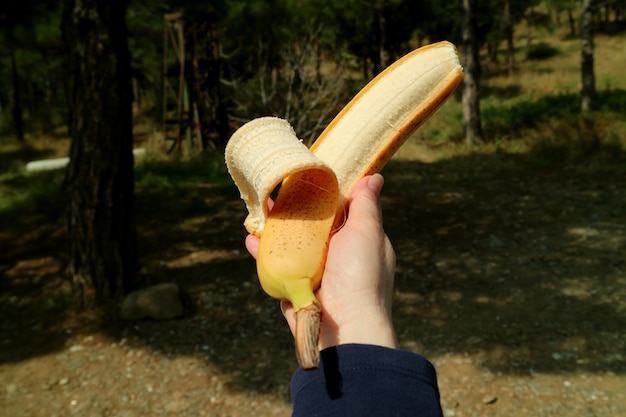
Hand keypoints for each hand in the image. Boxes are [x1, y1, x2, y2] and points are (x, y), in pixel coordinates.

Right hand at [245, 173, 396, 349]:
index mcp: (356, 240)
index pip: (339, 210)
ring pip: (290, 242)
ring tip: (261, 207)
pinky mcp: (293, 284)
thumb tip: (375, 177)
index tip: (311, 173)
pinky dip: (261, 250)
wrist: (344, 326)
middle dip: (295, 206)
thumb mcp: (368, 232)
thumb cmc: (361, 274)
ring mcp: (313, 270)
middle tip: (279, 186)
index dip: (325, 192)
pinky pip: (274, 263)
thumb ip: (366, 205)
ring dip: (274, 225)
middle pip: (311, 224)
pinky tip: (251, 236)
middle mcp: (335, 254)